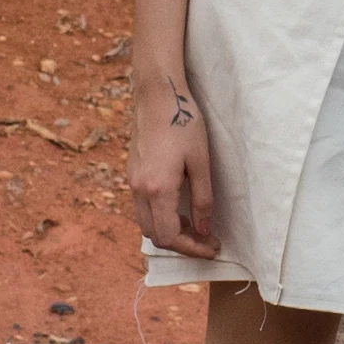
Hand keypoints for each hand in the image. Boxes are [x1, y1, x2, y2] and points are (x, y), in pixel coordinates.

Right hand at [130, 71, 219, 255]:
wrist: (158, 95)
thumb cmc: (184, 123)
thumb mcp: (200, 162)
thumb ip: (202, 200)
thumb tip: (203, 230)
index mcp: (158, 189)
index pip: (169, 236)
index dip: (191, 248)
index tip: (212, 247)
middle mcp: (139, 190)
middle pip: (155, 235)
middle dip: (181, 244)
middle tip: (206, 240)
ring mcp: (132, 182)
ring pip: (146, 223)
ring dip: (169, 231)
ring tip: (195, 226)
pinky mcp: (132, 173)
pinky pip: (142, 208)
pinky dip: (159, 217)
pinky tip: (178, 209)